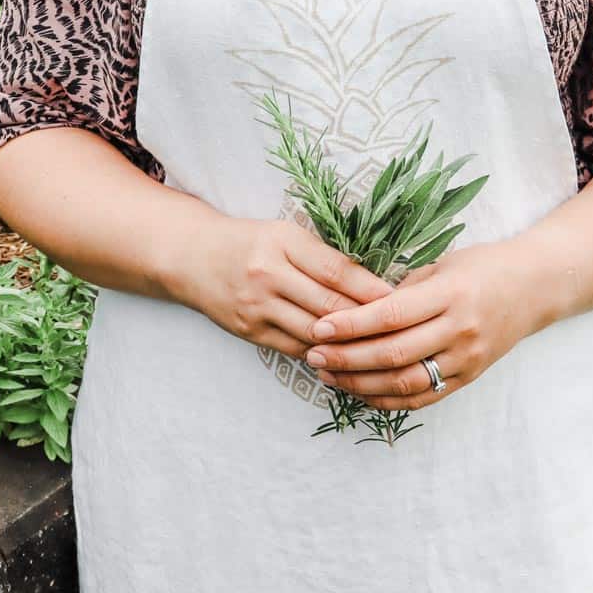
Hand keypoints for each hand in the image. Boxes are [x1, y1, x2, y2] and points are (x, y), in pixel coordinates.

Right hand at [169, 218, 393, 357]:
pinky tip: (344, 357)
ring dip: (348, 343)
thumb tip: (372, 284)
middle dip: (367, 320)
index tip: (400, 298)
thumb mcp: (284, 235)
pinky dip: (322, 353)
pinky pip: (294, 347)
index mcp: (282, 241)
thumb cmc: (248, 243)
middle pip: (328, 305)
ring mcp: (256, 305)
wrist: (192, 257)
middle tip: (400, 330)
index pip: (336, 269)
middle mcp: (268, 273)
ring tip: (378, 349)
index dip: (371, 288)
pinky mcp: (249, 330)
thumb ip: (322, 258)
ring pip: (314, 332)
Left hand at [302, 240, 553, 410]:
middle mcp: (460, 330)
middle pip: (393, 354)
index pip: (391, 316)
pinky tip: (359, 392)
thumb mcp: (442, 265)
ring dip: (360, 383)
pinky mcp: (469, 378)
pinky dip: (387, 399)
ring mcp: (467, 359)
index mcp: (450, 294)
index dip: (351, 325)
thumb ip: (402, 290)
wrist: (536, 287)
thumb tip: (357, 311)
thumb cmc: (483, 267)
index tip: (318, 327)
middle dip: (347, 358)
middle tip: (313, 355)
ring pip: (405, 382)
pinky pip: (423, 398)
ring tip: (328, 375)